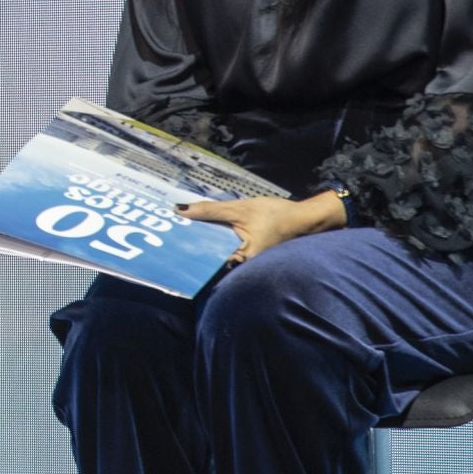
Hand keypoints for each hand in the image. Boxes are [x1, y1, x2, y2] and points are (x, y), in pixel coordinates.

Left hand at [180, 191, 346, 264]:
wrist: (305, 219)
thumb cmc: (277, 216)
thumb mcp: (240, 209)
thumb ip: (210, 210)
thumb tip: (180, 210)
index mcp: (241, 258)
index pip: (207, 257)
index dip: (187, 248)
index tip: (167, 240)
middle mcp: (242, 264)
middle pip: (209, 253)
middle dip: (191, 243)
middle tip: (167, 232)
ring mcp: (244, 258)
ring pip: (216, 248)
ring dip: (202, 238)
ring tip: (178, 228)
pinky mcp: (246, 251)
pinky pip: (225, 245)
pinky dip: (214, 237)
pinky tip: (201, 227)